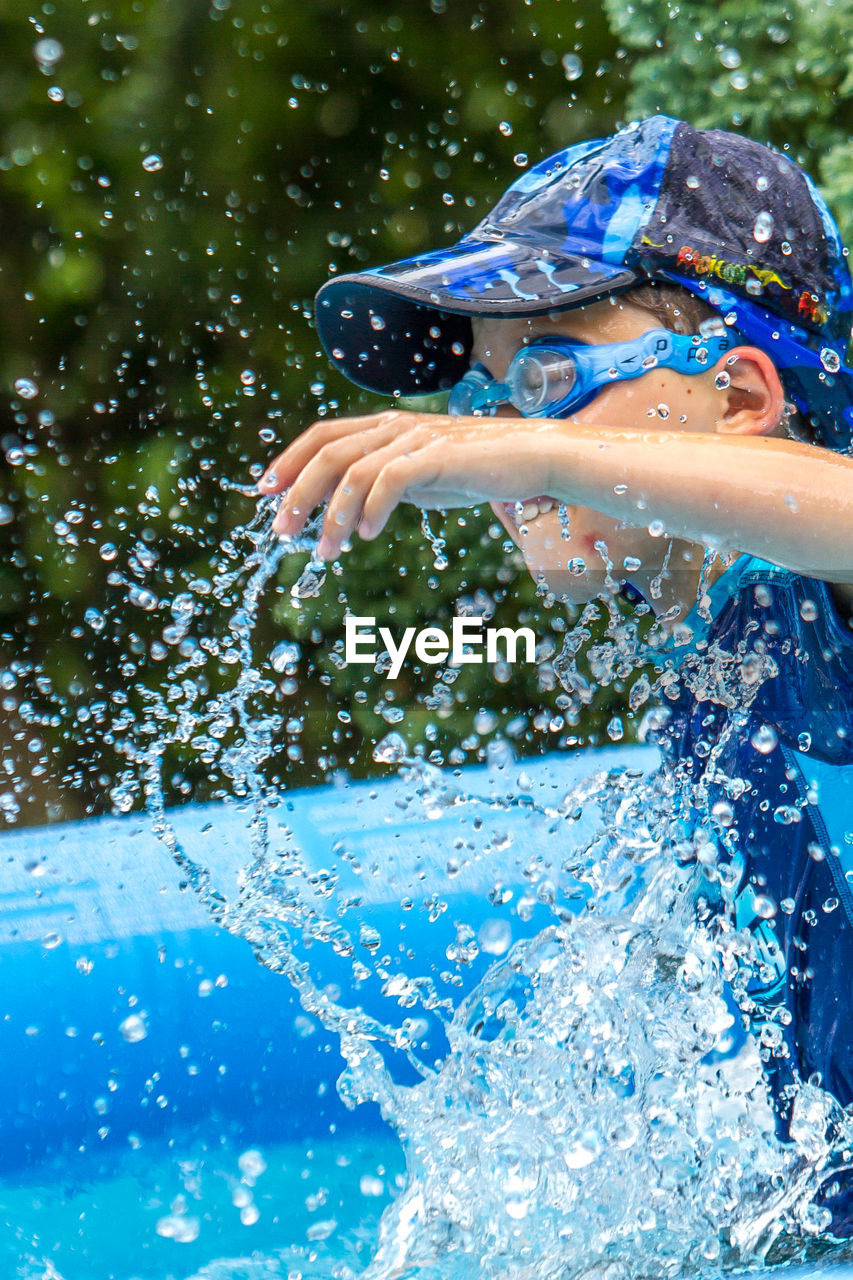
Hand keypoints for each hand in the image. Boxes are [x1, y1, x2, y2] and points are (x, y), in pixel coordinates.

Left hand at [257, 409, 558, 559]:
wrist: (533, 458)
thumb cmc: (479, 469)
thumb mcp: (422, 475)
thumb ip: (387, 481)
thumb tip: (352, 507)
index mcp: (386, 427)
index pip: (323, 435)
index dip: (289, 460)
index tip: (264, 491)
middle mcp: (395, 427)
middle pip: (327, 453)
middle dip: (297, 493)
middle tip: (282, 532)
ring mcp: (416, 439)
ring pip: (352, 472)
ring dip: (331, 516)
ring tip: (323, 552)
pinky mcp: (437, 456)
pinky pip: (390, 480)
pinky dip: (370, 509)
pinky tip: (365, 535)